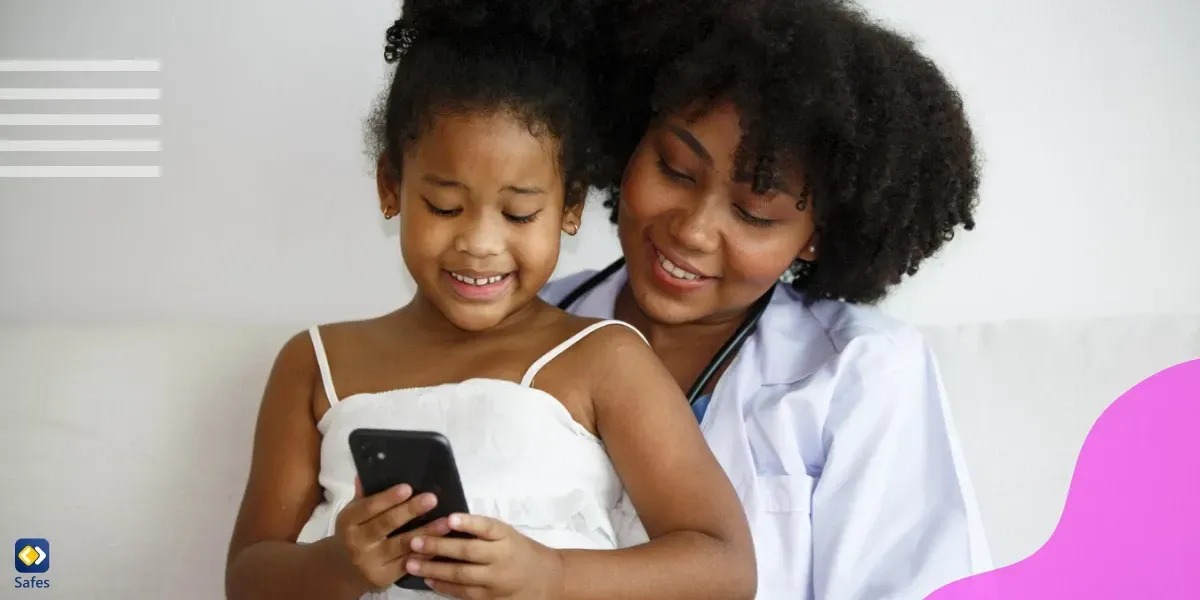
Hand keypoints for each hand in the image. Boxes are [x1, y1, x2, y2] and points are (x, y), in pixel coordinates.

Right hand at [326, 479, 451, 592]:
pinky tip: (441, 543)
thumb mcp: (352, 515)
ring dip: (426, 532)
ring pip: (402, 545)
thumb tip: (369, 471)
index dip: (388, 498)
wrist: (343, 571)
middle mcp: (357, 542)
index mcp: (348, 521)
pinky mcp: (384, 577)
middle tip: (432, 499)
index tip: (408, 487)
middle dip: (410, 511)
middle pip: (386, 525)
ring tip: (446, 522)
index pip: (368, 507)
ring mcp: (370, 562)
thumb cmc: (353, 534)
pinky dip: (425, 553)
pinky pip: (408, 563)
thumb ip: (364, 496)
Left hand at [404, 514, 563, 599]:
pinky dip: (443, 587)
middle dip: (438, 547)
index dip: (468, 523)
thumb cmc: (519, 550)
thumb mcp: (506, 533)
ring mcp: (494, 581)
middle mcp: (500, 558)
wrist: (543, 579)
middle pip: (468, 552)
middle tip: (415, 541)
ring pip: (461, 575)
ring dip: (433, 569)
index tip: (450, 518)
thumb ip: (482, 530)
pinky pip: (463, 593)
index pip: (487, 527)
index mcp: (505, 537)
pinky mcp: (489, 598)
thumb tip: (447, 522)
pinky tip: (428, 580)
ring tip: (411, 563)